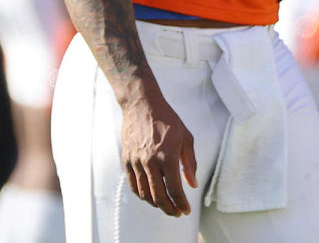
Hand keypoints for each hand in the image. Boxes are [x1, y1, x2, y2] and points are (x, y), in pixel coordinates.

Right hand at [120, 84, 197, 216]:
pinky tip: (151, 196)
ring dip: (155, 204)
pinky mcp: (126, 161)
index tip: (186, 210)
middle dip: (169, 208)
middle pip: (158, 196)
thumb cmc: (168, 120)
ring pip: (144, 194)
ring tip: (165, 205)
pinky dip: (142, 195)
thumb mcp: (186, 137)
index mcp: (167, 156)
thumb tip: (192, 184)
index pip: (174, 189)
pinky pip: (133, 185)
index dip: (181, 203)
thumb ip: (190, 163)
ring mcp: (136, 162)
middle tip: (176, 213)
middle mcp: (150, 162)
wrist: (142, 106)